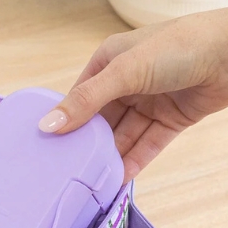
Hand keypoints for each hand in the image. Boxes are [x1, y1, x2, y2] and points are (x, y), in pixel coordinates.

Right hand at [38, 8, 227, 180]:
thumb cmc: (179, 46)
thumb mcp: (124, 71)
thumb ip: (87, 100)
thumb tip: (48, 125)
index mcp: (108, 62)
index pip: (79, 97)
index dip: (65, 121)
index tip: (49, 148)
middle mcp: (126, 82)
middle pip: (101, 119)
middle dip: (88, 143)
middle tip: (68, 171)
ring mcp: (150, 101)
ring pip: (124, 134)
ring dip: (111, 156)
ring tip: (92, 181)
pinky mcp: (172, 118)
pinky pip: (148, 143)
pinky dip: (135, 160)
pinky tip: (120, 179)